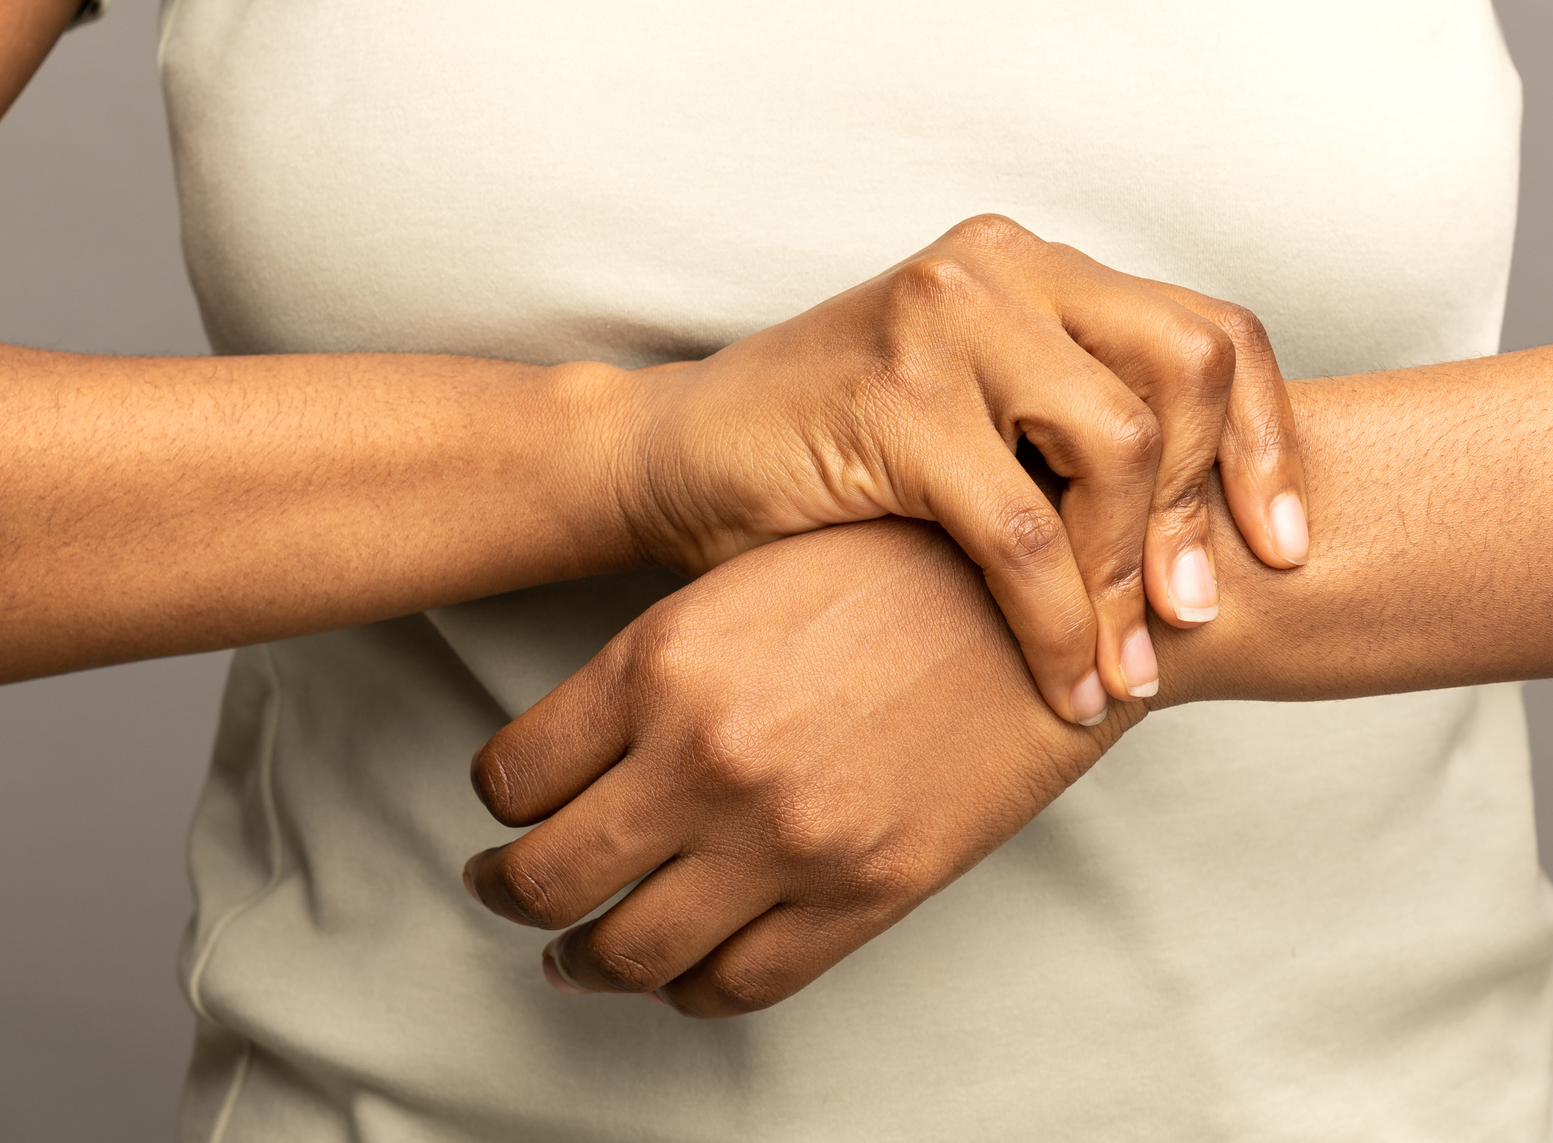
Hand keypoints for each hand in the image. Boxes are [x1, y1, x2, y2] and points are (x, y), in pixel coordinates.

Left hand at [463, 519, 1148, 1015]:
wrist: (1058, 598)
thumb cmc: (911, 562)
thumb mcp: (755, 576)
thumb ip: (661, 663)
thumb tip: (586, 744)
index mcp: (665, 659)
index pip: (514, 771)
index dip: (495, 801)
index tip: (504, 809)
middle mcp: (708, 756)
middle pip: (545, 876)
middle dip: (508, 892)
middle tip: (504, 888)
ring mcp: (785, 837)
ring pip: (625, 951)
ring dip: (582, 960)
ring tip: (575, 953)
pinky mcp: (863, 894)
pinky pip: (737, 984)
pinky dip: (687, 991)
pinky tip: (680, 973)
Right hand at [618, 214, 1303, 723]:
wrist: (677, 462)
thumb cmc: (834, 462)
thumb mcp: (981, 428)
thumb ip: (1078, 443)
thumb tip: (1220, 543)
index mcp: (1038, 270)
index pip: (1210, 332)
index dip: (1266, 442)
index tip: (1282, 547)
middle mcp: (1003, 270)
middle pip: (1190, 365)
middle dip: (1210, 503)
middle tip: (1196, 612)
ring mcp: (945, 318)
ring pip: (1116, 444)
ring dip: (1134, 576)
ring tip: (1126, 668)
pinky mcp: (892, 396)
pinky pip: (1022, 527)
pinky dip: (1059, 621)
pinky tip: (1064, 683)